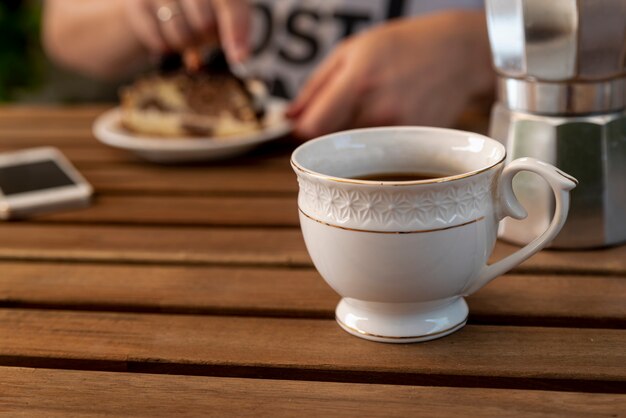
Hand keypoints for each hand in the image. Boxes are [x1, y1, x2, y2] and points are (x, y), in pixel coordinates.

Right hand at [122, 0, 249, 62]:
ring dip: (185, 44)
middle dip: (206, 38)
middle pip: (204, 23)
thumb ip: (234, 28)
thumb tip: (240, 57)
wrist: (154, 0)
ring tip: (182, 30)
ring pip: (181, 36)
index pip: (229, 3)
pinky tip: (164, 32)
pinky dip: (166, 46)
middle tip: (201, 33)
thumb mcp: (219, 11)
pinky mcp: (136, 3)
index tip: (240, 57)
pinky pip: (159, 42)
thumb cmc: (196, 5)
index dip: (236, 31)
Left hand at [287, 11, 493, 138]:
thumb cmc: (402, 46)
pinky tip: (393, 118)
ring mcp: (400, 129)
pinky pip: (382, 152)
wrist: (459, 53)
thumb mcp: (352, 50)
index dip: (303, 130)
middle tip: (348, 112)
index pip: (313, 128)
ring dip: (355, 138)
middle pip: (333, 142)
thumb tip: (288, 117)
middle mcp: (379, 109)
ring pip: (358, 150)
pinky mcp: (416, 144)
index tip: (307, 124)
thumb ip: (315, 86)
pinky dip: (379, 142)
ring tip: (374, 110)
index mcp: (357, 80)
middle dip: (331, 132)